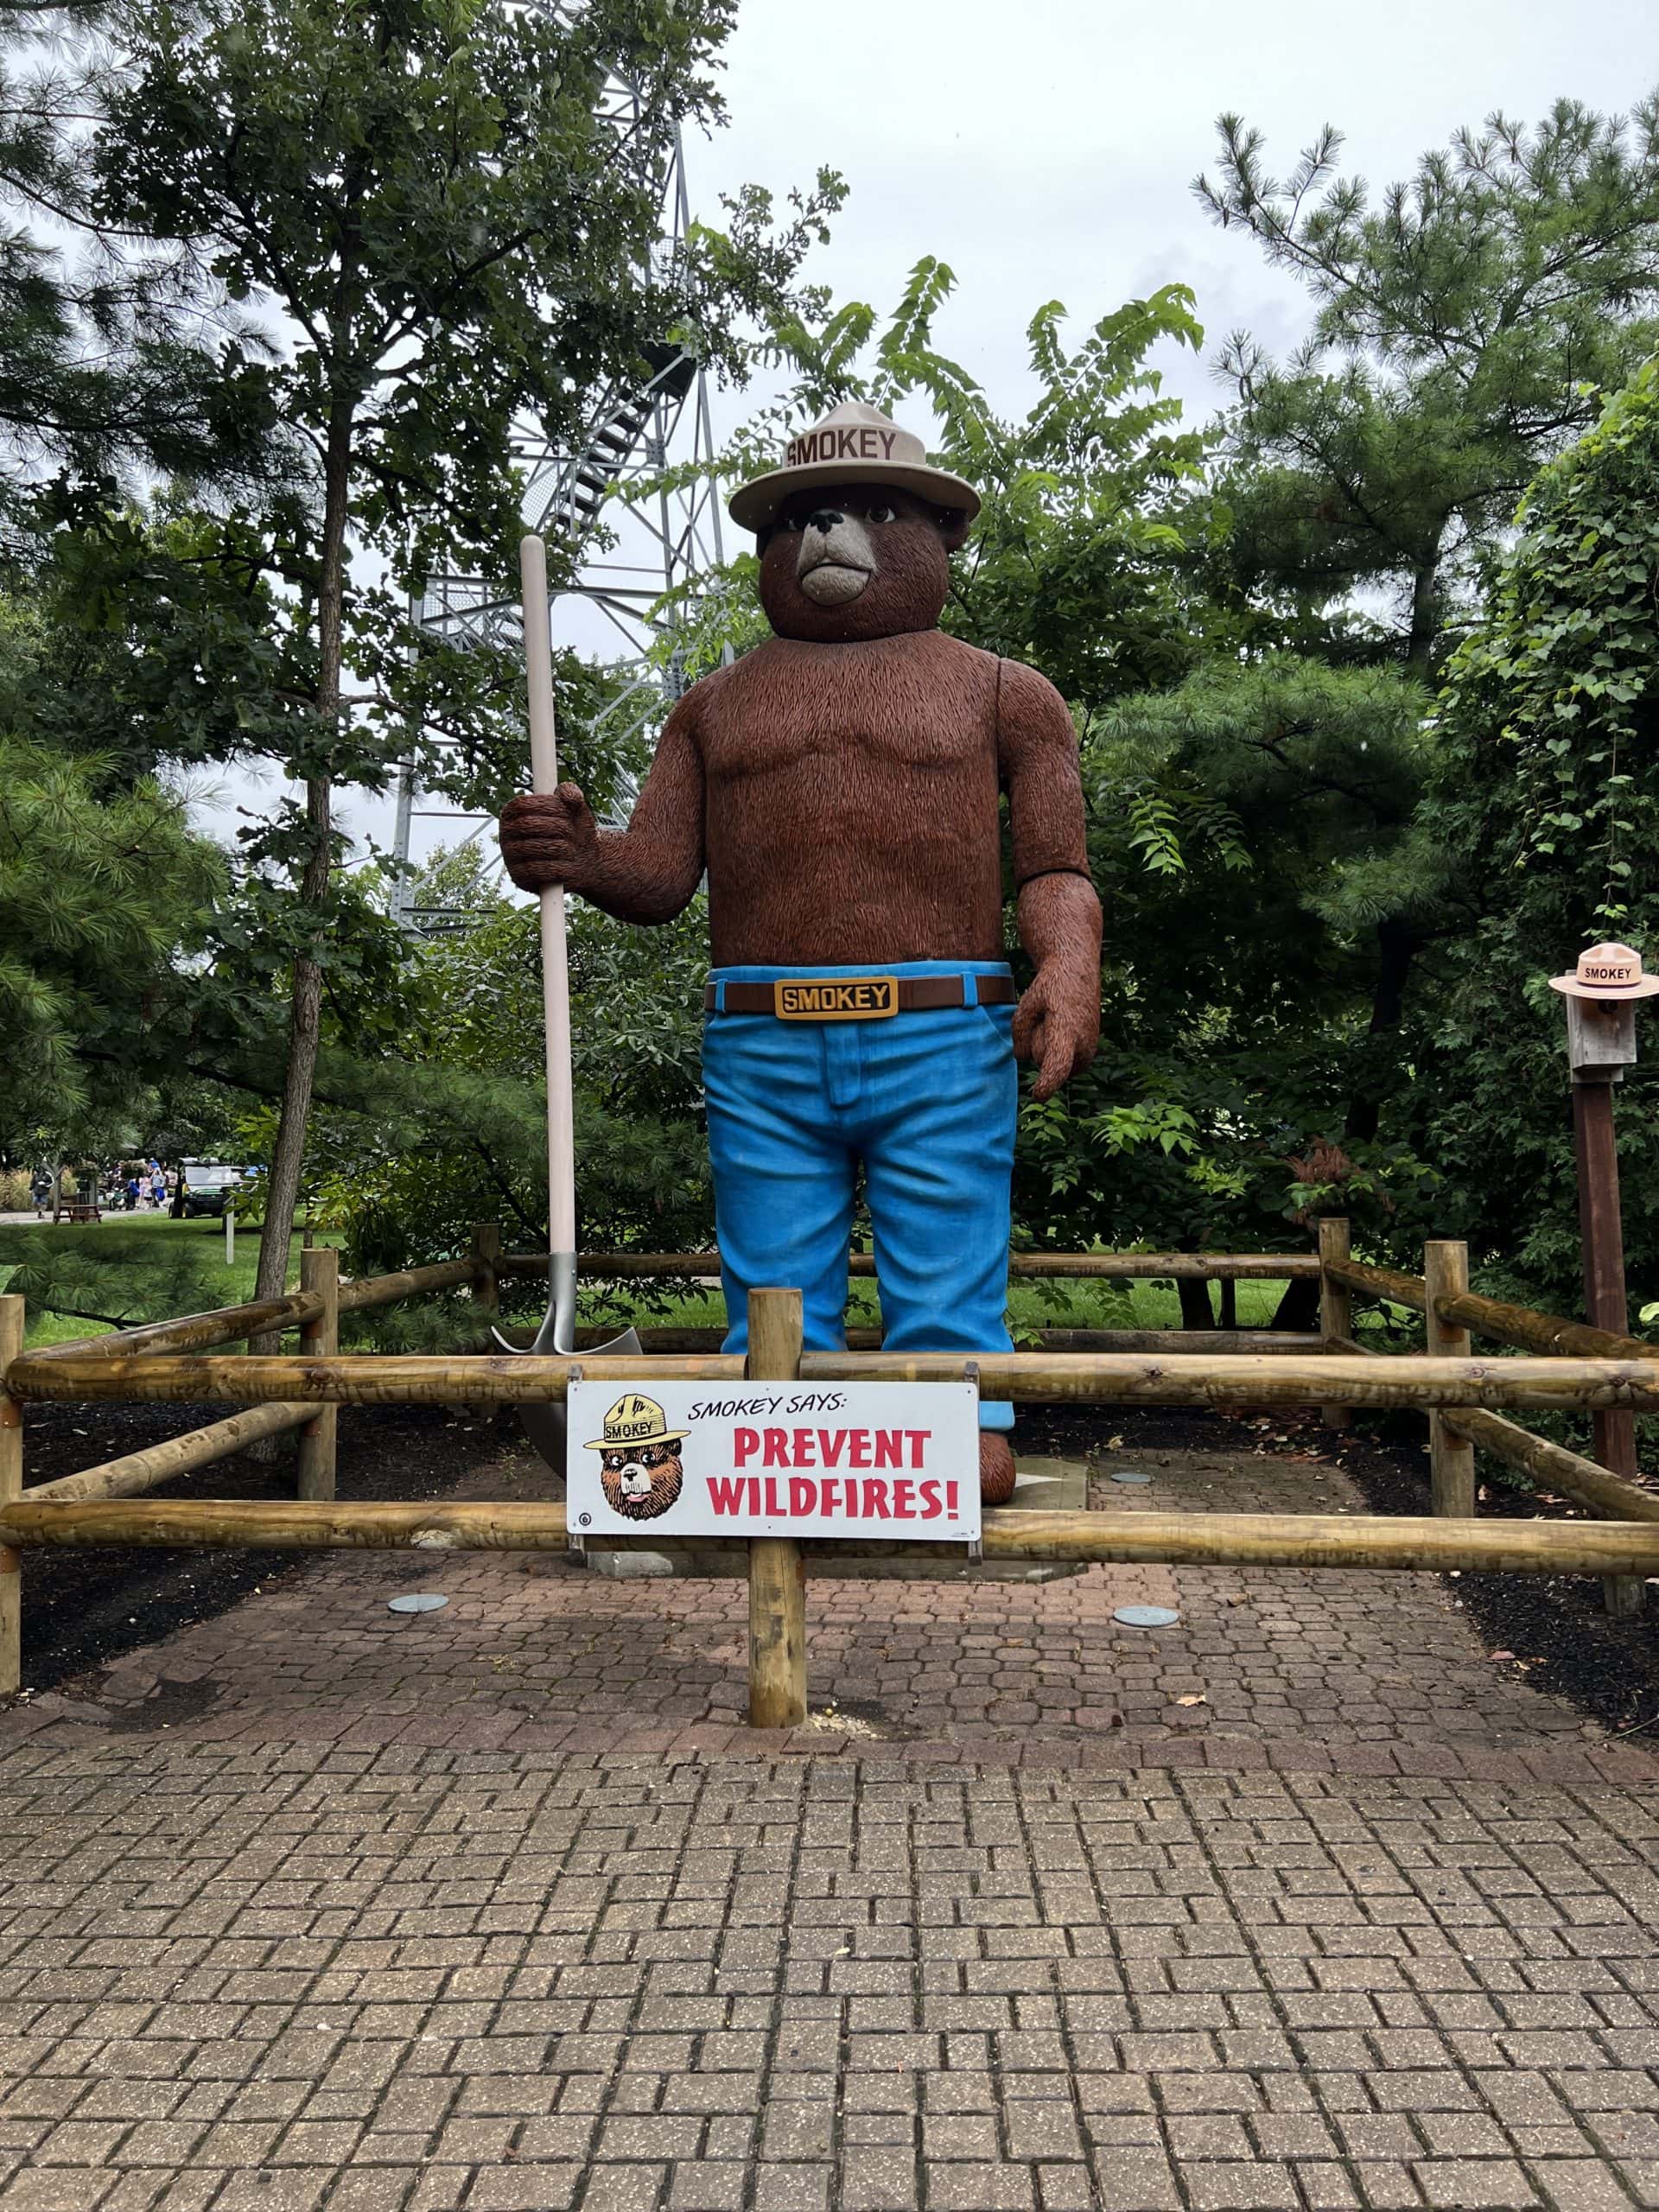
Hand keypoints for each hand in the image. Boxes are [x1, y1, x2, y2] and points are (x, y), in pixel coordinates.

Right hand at [499, 784, 597, 892]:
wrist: (582, 863)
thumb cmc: (574, 831)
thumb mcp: (576, 809)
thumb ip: (571, 794)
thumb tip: (567, 793)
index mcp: (513, 813)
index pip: (522, 804)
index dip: (547, 806)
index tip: (566, 812)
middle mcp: (505, 834)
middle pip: (528, 825)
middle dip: (557, 828)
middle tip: (572, 833)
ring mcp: (509, 856)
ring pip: (535, 848)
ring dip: (562, 848)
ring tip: (572, 850)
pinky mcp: (518, 877)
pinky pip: (538, 870)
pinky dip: (558, 868)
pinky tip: (568, 866)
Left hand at [1012, 960, 1099, 1100]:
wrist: (1076, 972)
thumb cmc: (1050, 987)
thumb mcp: (1026, 1005)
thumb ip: (1019, 1034)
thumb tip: (1022, 1058)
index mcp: (1066, 1032)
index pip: (1057, 1066)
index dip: (1047, 1083)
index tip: (1039, 1095)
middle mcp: (1083, 1045)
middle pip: (1045, 1062)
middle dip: (1038, 1046)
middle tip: (1046, 1017)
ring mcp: (1090, 1051)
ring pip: (1055, 1065)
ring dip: (1050, 1050)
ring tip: (1056, 1022)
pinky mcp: (1090, 1054)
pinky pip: (1063, 1063)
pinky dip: (1059, 1051)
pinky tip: (1063, 1028)